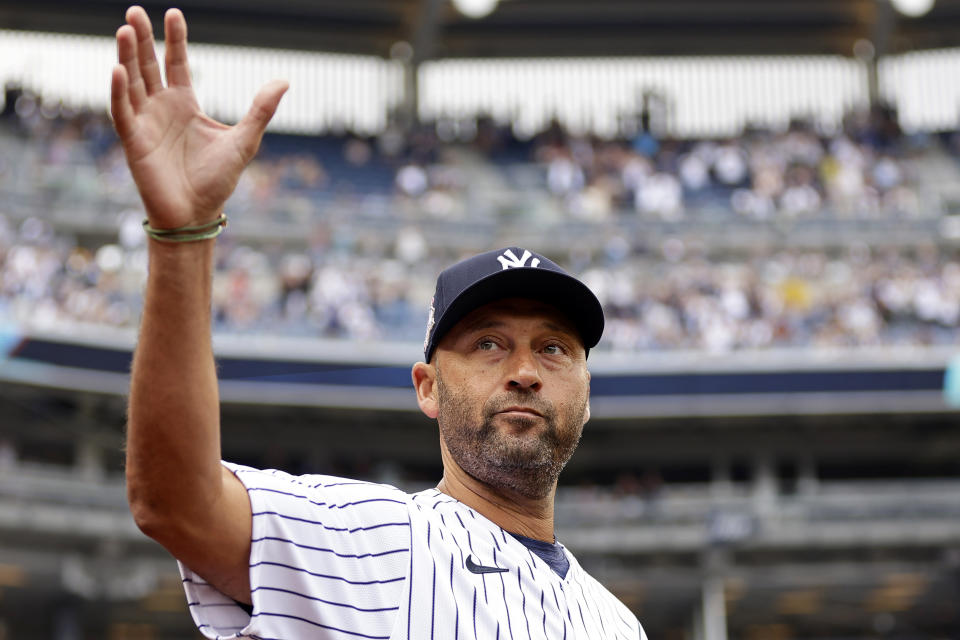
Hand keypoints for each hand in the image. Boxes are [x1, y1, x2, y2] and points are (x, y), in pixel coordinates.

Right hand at [111, 6, 287, 228]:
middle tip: (135, 11)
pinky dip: (118, 91)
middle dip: (143, 39)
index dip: (174, 39)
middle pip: (148, 65)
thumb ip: (261, 110)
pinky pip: (122, 110)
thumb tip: (284, 81)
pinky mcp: (133, 141)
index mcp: (185, 104)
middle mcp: (162, 108)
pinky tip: (119, 69)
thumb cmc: (218, 181)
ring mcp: (145, 122)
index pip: (176, 63)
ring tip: (126, 29)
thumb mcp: (245, 140)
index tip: (174, 13)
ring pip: (131, 81)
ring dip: (127, 56)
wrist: (197, 215)